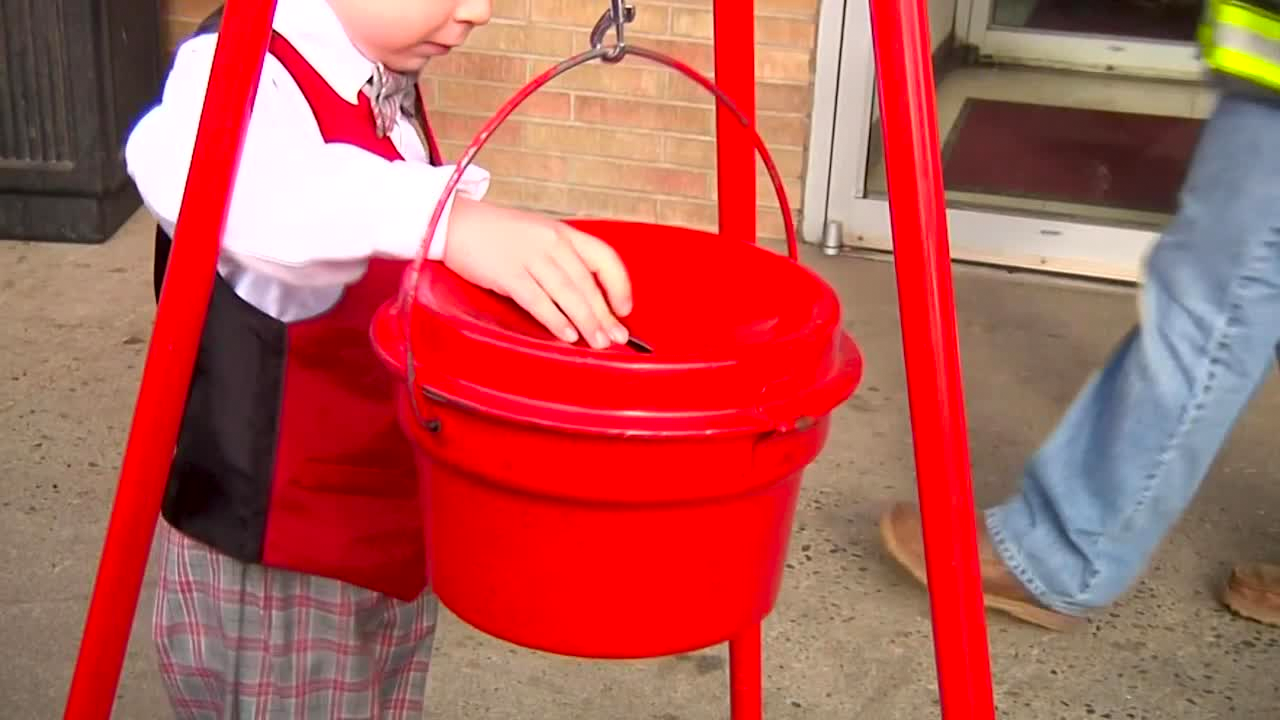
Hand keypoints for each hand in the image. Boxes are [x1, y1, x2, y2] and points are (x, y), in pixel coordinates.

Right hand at [442, 198, 632, 348]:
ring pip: (568, 293)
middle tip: (617, 338)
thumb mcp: (538, 236)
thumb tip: (587, 297)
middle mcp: (552, 242)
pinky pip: (538, 300)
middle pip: (587, 283)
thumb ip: (562, 260)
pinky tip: (567, 335)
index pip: (604, 257)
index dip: (619, 285)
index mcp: (563, 233)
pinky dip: (555, 319)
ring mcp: (530, 257)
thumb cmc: (498, 235)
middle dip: (605, 314)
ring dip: (587, 321)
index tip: (625, 308)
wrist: (455, 223)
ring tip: (598, 343)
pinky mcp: (508, 273)